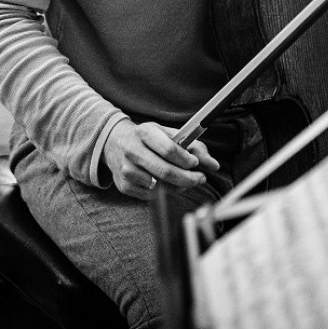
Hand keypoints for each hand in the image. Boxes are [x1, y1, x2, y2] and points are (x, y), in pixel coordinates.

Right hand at [101, 118, 219, 196]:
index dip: (187, 160)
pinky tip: (165, 183)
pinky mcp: (124, 185)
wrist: (114, 142)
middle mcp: (132, 150)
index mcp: (143, 132)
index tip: (196, 163)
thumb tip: (214, 165)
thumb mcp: (167, 133)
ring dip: (178, 186)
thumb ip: (193, 146)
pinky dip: (164, 192)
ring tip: (183, 179)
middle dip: (189, 178)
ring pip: (160, 187)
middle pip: (166, 171)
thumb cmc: (146, 138)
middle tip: (199, 178)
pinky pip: (151, 196)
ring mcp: (126, 170)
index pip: (169, 150)